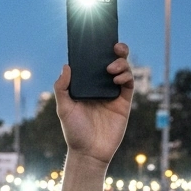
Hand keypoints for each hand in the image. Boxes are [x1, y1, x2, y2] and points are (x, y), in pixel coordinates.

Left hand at [53, 42, 134, 166]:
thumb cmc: (74, 131)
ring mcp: (113, 93)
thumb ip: (62, 88)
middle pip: (112, 61)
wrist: (89, 152)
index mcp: (86, 84)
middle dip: (116, 50)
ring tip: (111, 68)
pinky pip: (129, 84)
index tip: (98, 37)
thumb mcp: (63, 108)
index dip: (97, 49)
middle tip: (114, 45)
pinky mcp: (123, 103)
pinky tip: (118, 78)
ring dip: (121, 63)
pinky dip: (126, 77)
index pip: (93, 62)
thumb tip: (66, 66)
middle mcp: (100, 86)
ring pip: (123, 70)